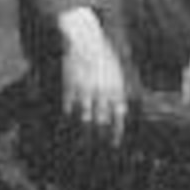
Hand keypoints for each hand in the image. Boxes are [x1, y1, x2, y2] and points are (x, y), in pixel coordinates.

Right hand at [57, 10, 129, 140]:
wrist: (85, 40)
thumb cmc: (103, 56)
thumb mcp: (116, 73)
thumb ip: (118, 93)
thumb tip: (121, 112)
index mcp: (115, 89)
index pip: (118, 117)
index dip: (115, 133)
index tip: (113, 145)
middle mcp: (101, 92)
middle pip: (101, 121)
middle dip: (99, 137)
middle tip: (96, 149)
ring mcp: (85, 89)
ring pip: (84, 116)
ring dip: (83, 130)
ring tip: (81, 142)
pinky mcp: (70, 86)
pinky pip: (69, 106)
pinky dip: (69, 114)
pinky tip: (68, 120)